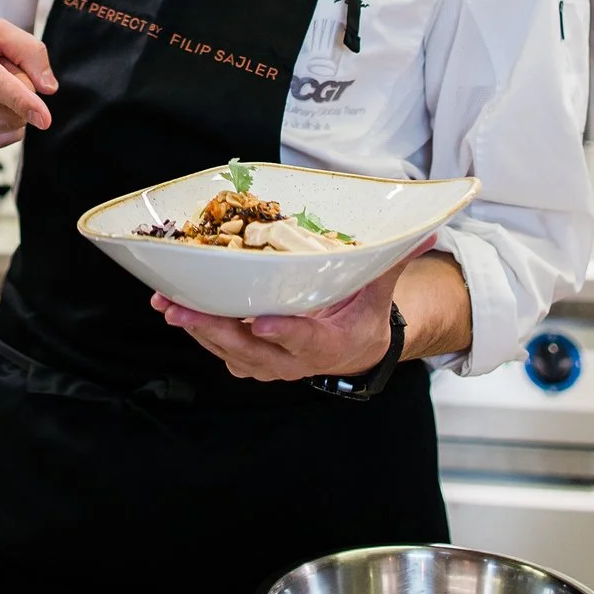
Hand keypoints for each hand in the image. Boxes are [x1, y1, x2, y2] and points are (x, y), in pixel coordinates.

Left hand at [151, 238, 435, 381]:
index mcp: (330, 343)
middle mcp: (295, 360)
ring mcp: (269, 363)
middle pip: (251, 349)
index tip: (259, 321)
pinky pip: (220, 348)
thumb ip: (392, 261)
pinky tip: (173, 308)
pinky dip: (197, 329)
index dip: (282, 332)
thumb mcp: (380, 292)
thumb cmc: (363, 316)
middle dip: (215, 330)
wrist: (354, 352)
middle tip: (185, 311)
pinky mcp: (250, 359)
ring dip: (197, 329)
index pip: (304, 339)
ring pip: (228, 350)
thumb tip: (424, 230)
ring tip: (169, 306)